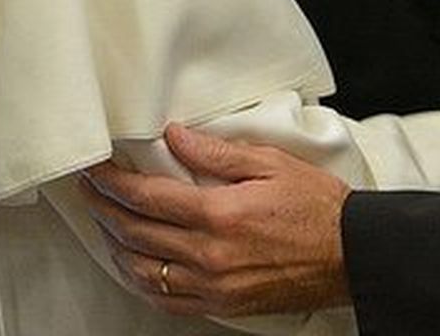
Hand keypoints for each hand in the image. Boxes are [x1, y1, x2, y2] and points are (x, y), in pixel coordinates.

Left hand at [80, 123, 350, 316]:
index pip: (147, 197)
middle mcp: (208, 254)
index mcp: (219, 214)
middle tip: (90, 190)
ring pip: (142, 269)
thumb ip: (217, 153)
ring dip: (115, 244)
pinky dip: (140, 280)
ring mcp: (212, 285)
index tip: (97, 168)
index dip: (114, 181)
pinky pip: (165, 299)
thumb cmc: (316, 205)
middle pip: (136, 232)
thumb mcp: (270, 164)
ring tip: (105, 222)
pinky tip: (134, 263)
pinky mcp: (221, 304)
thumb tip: (174, 136)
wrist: (349, 255)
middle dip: (105, 208)